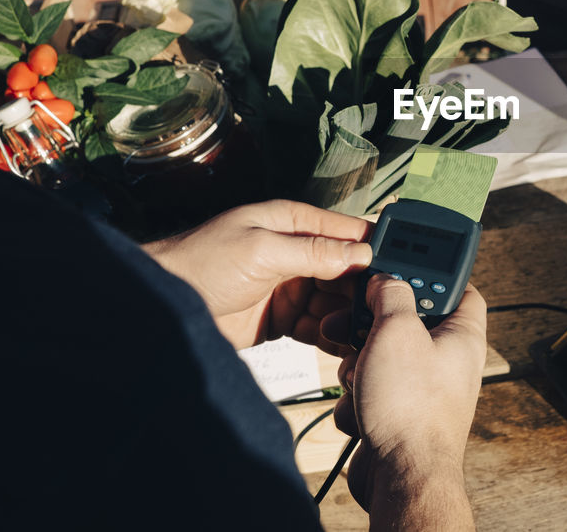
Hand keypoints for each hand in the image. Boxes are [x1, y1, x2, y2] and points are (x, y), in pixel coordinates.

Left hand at [143, 199, 371, 351]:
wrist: (163, 309)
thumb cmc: (201, 263)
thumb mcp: (262, 250)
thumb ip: (313, 252)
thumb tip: (361, 252)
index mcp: (291, 223)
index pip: (345, 229)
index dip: (374, 243)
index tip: (402, 260)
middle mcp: (294, 252)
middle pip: (346, 268)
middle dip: (365, 286)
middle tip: (387, 306)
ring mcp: (289, 287)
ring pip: (335, 300)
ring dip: (351, 313)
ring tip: (369, 329)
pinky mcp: (281, 319)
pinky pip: (318, 325)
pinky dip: (332, 334)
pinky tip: (346, 343)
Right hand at [327, 276, 485, 528]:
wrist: (400, 477)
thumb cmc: (411, 407)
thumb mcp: (397, 330)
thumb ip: (391, 294)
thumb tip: (385, 281)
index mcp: (463, 334)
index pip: (459, 287)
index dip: (431, 273)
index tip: (401, 266)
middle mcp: (448, 361)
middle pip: (408, 321)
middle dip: (373, 324)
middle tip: (354, 323)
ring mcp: (423, 390)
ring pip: (382, 355)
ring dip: (359, 364)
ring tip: (360, 378)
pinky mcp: (399, 413)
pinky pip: (371, 389)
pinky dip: (358, 397)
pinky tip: (362, 410)